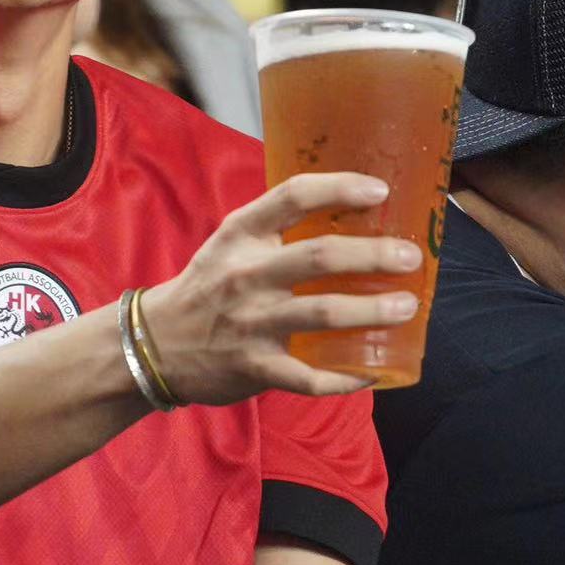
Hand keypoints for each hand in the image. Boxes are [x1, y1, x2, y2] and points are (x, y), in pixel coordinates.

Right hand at [137, 172, 423, 404]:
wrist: (155, 343)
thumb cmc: (208, 287)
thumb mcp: (231, 245)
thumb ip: (277, 229)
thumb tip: (353, 216)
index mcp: (241, 235)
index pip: (293, 196)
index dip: (340, 188)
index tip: (380, 190)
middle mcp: (246, 274)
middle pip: (319, 256)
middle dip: (373, 255)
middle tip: (409, 257)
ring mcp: (251, 322)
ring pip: (323, 313)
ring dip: (372, 311)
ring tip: (406, 307)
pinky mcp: (255, 366)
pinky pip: (310, 376)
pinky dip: (346, 377)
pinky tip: (373, 372)